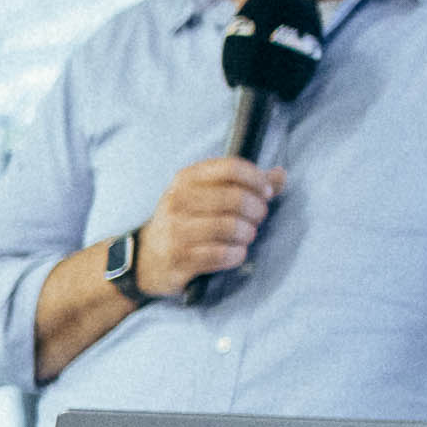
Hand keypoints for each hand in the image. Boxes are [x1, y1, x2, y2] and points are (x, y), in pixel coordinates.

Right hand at [133, 157, 283, 296]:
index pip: (231, 168)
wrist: (146, 259)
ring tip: (246, 236)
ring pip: (230, 227)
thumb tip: (280, 175)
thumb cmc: (183, 222)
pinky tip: (236, 253)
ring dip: (247, 234)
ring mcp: (176, 231)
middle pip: (235, 198)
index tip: (266, 193)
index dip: (257, 179)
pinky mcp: (179, 258)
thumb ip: (244, 184)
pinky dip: (237, 254)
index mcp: (186, 179)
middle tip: (258, 219)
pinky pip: (222, 255)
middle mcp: (177, 201)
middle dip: (256, 210)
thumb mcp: (205, 195)